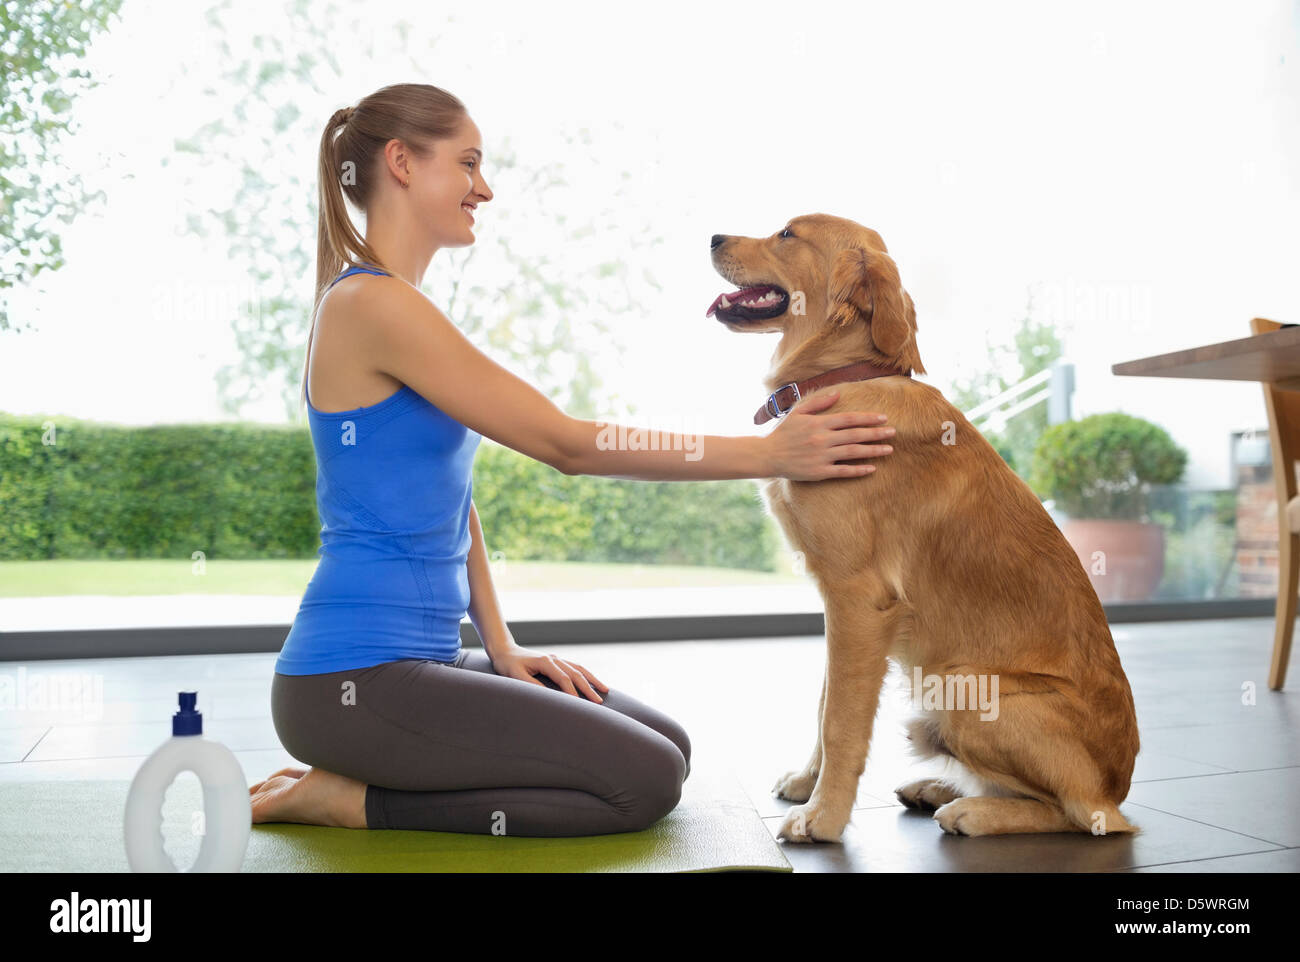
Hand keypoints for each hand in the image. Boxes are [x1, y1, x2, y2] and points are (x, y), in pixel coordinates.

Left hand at [490, 644, 610, 702]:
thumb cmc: (508, 665)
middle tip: (599, 702)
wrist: (504, 651)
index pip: (564, 679)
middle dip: (588, 688)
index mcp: (545, 662)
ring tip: (605, 690)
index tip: (580, 706)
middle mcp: (554, 659)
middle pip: (576, 673)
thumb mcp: (516, 676)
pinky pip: (575, 667)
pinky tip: (592, 682)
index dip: (572, 693)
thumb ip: (532, 685)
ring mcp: (556, 659)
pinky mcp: (555, 661)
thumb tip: (549, 696)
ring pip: (579, 669)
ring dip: (592, 680)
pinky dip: (586, 675)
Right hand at [763, 390, 894, 480]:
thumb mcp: (798, 413)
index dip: (868, 418)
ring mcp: (822, 456)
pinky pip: (843, 471)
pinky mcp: (819, 472)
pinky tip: (872, 468)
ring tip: (889, 449)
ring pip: (853, 452)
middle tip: (894, 432)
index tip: (884, 418)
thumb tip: (837, 393)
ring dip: (873, 451)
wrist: (767, 455)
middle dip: (876, 433)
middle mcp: (822, 439)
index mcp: (819, 423)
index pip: (849, 419)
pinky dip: (858, 470)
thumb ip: (818, 403)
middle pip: (855, 435)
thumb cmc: (782, 433)